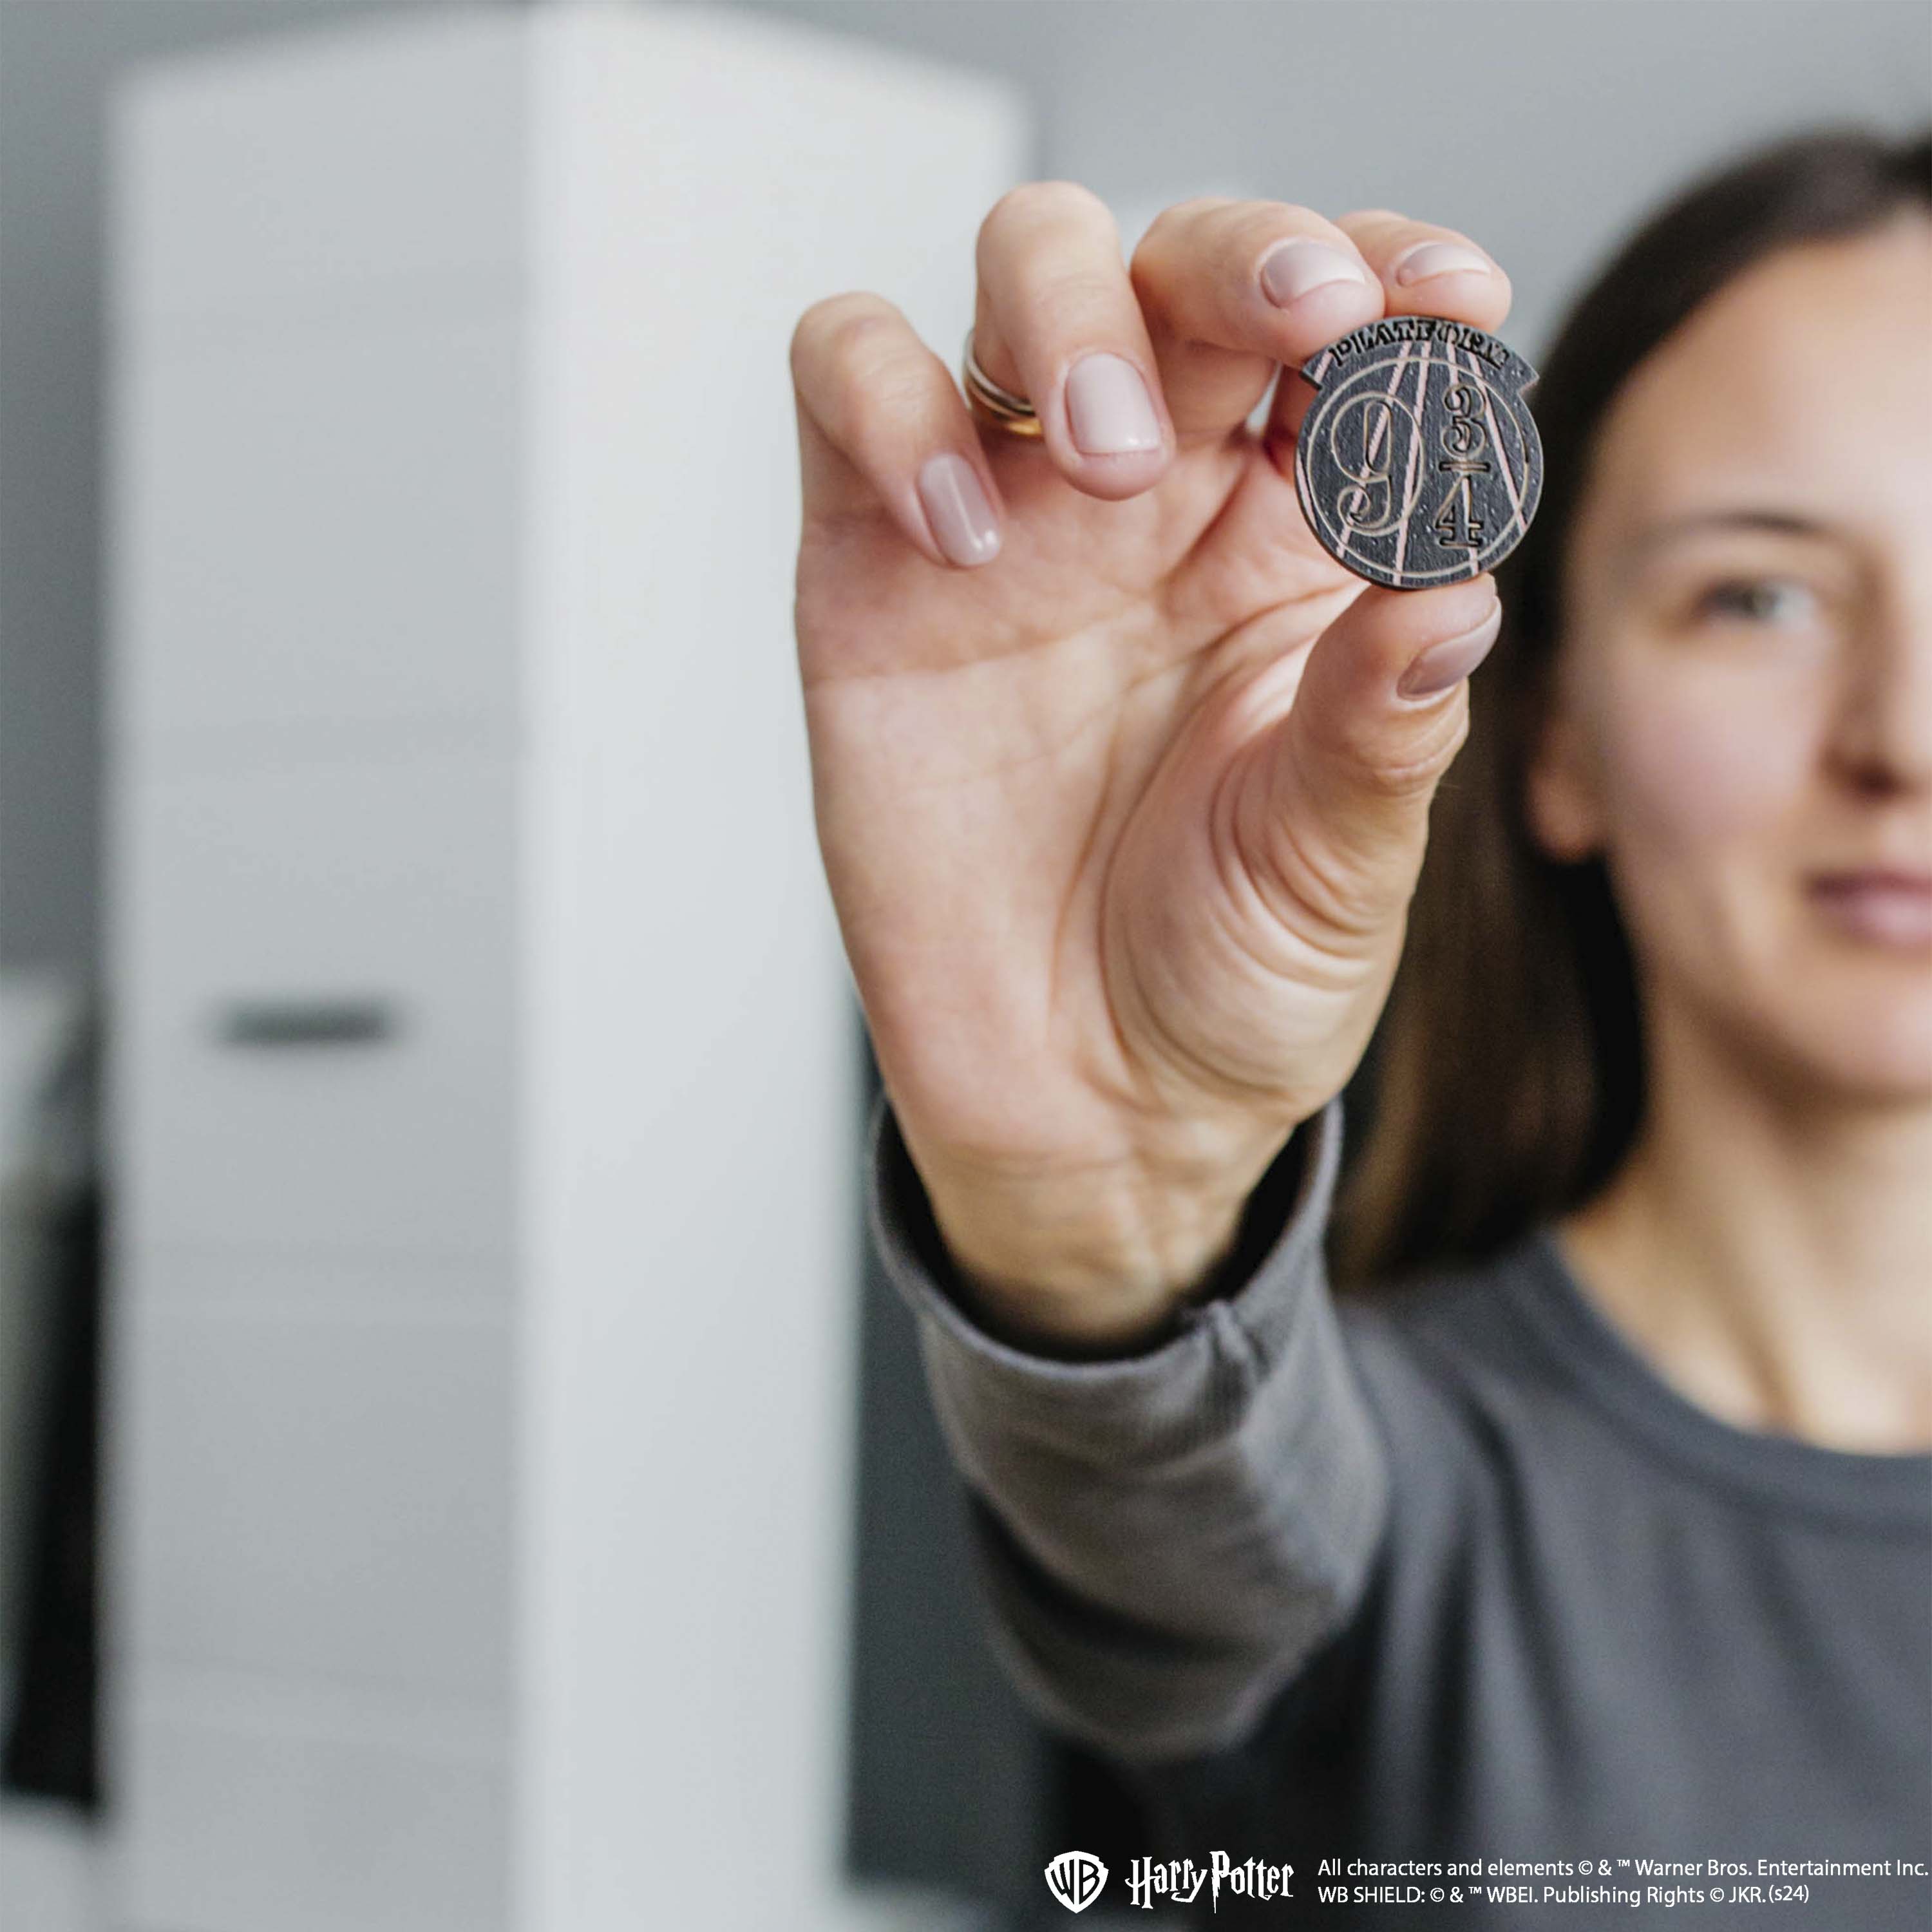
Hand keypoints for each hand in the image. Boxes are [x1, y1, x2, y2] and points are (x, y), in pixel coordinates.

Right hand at [790, 189, 1510, 1343]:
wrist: (1079, 1109)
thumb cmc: (1227, 980)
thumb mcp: (1339, 869)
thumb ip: (1382, 727)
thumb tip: (1450, 588)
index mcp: (1300, 542)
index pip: (1347, 338)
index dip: (1395, 279)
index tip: (1448, 305)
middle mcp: (1159, 499)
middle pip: (1184, 262)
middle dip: (1245, 254)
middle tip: (1297, 320)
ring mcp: (1010, 515)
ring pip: (1018, 273)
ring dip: (1073, 306)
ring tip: (1114, 456)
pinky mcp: (871, 564)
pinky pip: (848, 385)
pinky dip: (892, 405)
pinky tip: (962, 528)